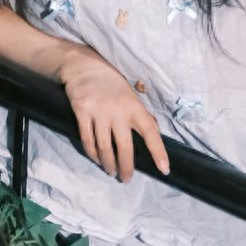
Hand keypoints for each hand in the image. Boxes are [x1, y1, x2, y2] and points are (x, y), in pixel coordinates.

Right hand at [56, 44, 170, 181]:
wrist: (84, 66)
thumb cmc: (111, 82)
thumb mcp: (130, 94)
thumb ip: (139, 114)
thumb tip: (152, 131)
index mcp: (134, 106)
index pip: (150, 131)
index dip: (158, 151)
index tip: (164, 169)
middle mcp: (117, 111)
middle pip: (124, 147)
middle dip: (126, 167)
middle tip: (127, 179)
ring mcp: (98, 113)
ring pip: (104, 147)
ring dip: (108, 163)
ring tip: (111, 172)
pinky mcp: (82, 113)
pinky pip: (87, 140)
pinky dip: (92, 153)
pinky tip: (96, 159)